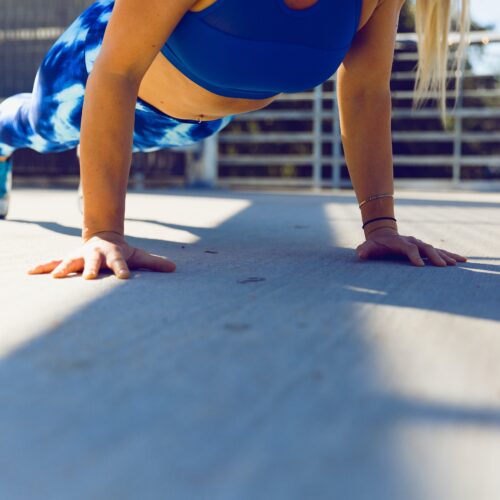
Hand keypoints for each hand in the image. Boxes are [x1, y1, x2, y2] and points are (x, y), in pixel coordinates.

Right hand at [27, 231, 175, 278]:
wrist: (103, 237)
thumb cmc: (122, 252)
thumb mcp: (138, 256)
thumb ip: (154, 263)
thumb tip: (174, 268)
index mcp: (113, 255)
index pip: (120, 264)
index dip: (122, 269)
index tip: (124, 278)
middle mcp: (95, 255)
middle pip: (93, 262)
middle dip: (90, 268)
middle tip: (88, 277)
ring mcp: (80, 257)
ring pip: (70, 262)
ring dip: (63, 268)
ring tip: (55, 277)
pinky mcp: (68, 259)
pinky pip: (52, 262)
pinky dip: (42, 266)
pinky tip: (29, 272)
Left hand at [356, 227, 466, 266]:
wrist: (382, 235)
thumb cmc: (375, 245)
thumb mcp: (367, 247)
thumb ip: (364, 250)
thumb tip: (360, 254)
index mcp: (400, 242)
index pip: (409, 248)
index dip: (414, 256)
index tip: (420, 266)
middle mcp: (412, 242)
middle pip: (426, 248)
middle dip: (435, 256)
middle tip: (444, 266)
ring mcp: (420, 244)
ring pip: (435, 249)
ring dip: (446, 256)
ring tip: (458, 263)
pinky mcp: (424, 249)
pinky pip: (439, 251)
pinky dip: (450, 255)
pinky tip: (462, 260)